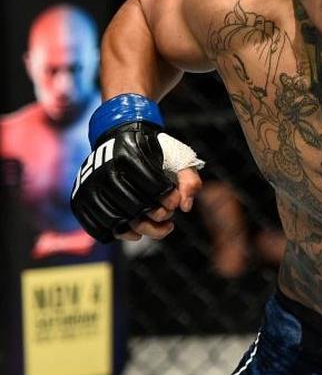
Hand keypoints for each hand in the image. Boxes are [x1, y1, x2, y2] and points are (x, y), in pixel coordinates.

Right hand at [71, 94, 203, 242]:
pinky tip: (136, 233)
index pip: (153, 186)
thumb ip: (188, 179)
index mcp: (128, 154)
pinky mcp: (80, 199)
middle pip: (135, 207)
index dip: (168, 198)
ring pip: (117, 221)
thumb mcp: (176, 156)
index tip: (174, 200)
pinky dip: (119, 234)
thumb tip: (185, 207)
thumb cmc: (153, 152)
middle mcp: (104, 169)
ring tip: (160, 227)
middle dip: (158, 215)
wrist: (119, 140)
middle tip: (168, 215)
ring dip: (144, 230)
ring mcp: (89, 186)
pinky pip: (97, 227)